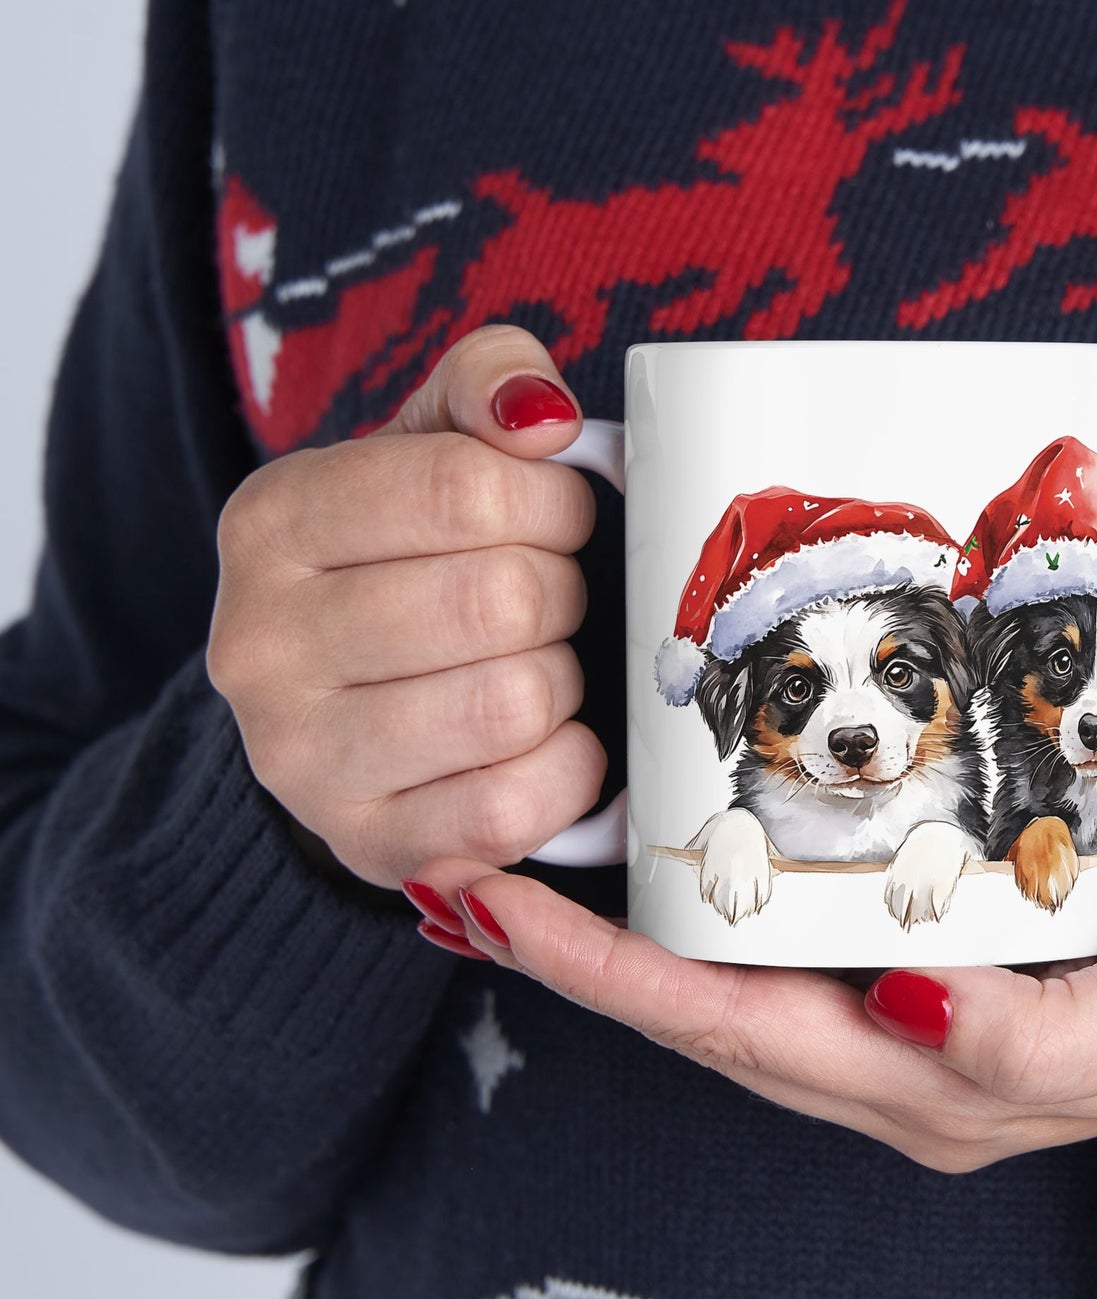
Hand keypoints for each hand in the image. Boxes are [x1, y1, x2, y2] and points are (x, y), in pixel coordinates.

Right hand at [207, 326, 604, 886]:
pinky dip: (566, 769)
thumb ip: (486, 385)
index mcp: (271, 522)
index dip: (553, 503)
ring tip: (534, 667)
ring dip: (561, 681)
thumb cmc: (406, 564)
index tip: (557, 518)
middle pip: (501, 600)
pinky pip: (515, 807)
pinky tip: (544, 742)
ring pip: (514, 703)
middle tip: (547, 600)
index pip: (466, 488)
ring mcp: (303, 760)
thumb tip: (543, 416)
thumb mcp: (427, 447)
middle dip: (560, 593)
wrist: (344, 709)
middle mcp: (260, 645)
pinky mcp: (369, 844)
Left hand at [408, 828, 1096, 1169]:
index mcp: (938, 1083)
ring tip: (526, 859)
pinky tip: (670, 851)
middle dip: (575, 953)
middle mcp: (899, 1053)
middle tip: (462, 869)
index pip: (730, 1031)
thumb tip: (905, 1011)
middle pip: (700, 1009)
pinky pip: (791, 931)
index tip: (491, 905)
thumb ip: (1033, 1039)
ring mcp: (909, 1004)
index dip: (603, 977)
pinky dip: (709, 896)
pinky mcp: (935, 942)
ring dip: (625, 927)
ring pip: (731, 974)